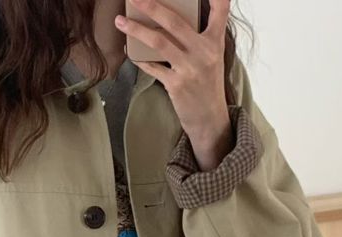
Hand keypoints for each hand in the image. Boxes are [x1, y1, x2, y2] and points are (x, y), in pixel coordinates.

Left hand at [115, 0, 234, 169]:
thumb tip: (172, 18)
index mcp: (215, 41)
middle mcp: (204, 52)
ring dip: (136, 30)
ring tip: (120, 21)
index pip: (220, 9)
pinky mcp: (176, 85)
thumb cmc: (207, 84)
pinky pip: (153, 67)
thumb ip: (200, 36)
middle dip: (152, 6)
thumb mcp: (212, 57)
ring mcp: (190, 69)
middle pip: (175, 22)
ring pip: (159, 42)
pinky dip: (139, 59)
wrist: (210, 118)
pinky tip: (129, 51)